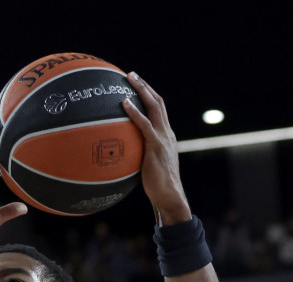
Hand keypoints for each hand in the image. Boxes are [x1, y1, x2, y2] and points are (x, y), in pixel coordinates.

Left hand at [122, 74, 190, 223]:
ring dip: (141, 89)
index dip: (149, 97)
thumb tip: (124, 159)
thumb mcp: (149, 167)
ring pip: (154, 106)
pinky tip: (123, 103)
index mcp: (167, 136)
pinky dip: (134, 112)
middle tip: (131, 74)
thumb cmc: (157, 187)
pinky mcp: (156, 145)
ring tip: (129, 78)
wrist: (169, 195)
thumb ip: (141, 157)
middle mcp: (167, 132)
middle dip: (145, 86)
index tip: (138, 87)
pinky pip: (144, 124)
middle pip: (158, 102)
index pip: (159, 111)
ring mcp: (163, 137)